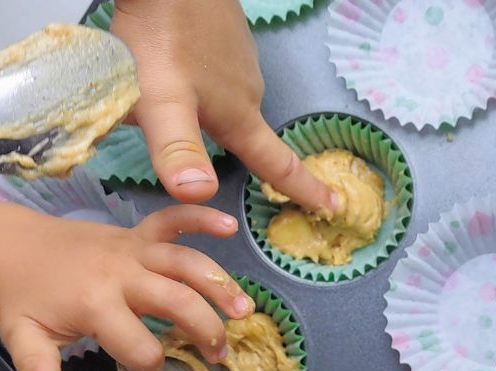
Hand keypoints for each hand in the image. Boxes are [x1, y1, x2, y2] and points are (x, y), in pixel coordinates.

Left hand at [0, 206, 251, 370]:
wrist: (10, 245)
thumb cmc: (23, 297)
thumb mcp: (23, 336)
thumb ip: (36, 367)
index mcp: (96, 304)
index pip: (139, 346)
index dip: (147, 368)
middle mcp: (122, 274)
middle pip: (177, 301)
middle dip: (204, 330)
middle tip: (220, 354)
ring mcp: (132, 250)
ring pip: (186, 262)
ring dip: (219, 284)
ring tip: (244, 309)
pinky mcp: (136, 233)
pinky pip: (173, 219)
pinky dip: (201, 217)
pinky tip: (231, 225)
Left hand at [111, 0, 336, 210]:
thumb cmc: (165, 38)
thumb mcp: (163, 100)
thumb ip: (177, 148)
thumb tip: (199, 193)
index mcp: (238, 118)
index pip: (277, 165)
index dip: (304, 189)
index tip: (332, 206)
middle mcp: (247, 93)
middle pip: (245, 133)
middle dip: (233, 144)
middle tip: (193, 136)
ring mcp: (240, 63)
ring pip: (226, 100)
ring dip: (207, 108)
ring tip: (171, 98)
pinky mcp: (225, 39)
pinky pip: (216, 72)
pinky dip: (199, 78)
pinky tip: (175, 66)